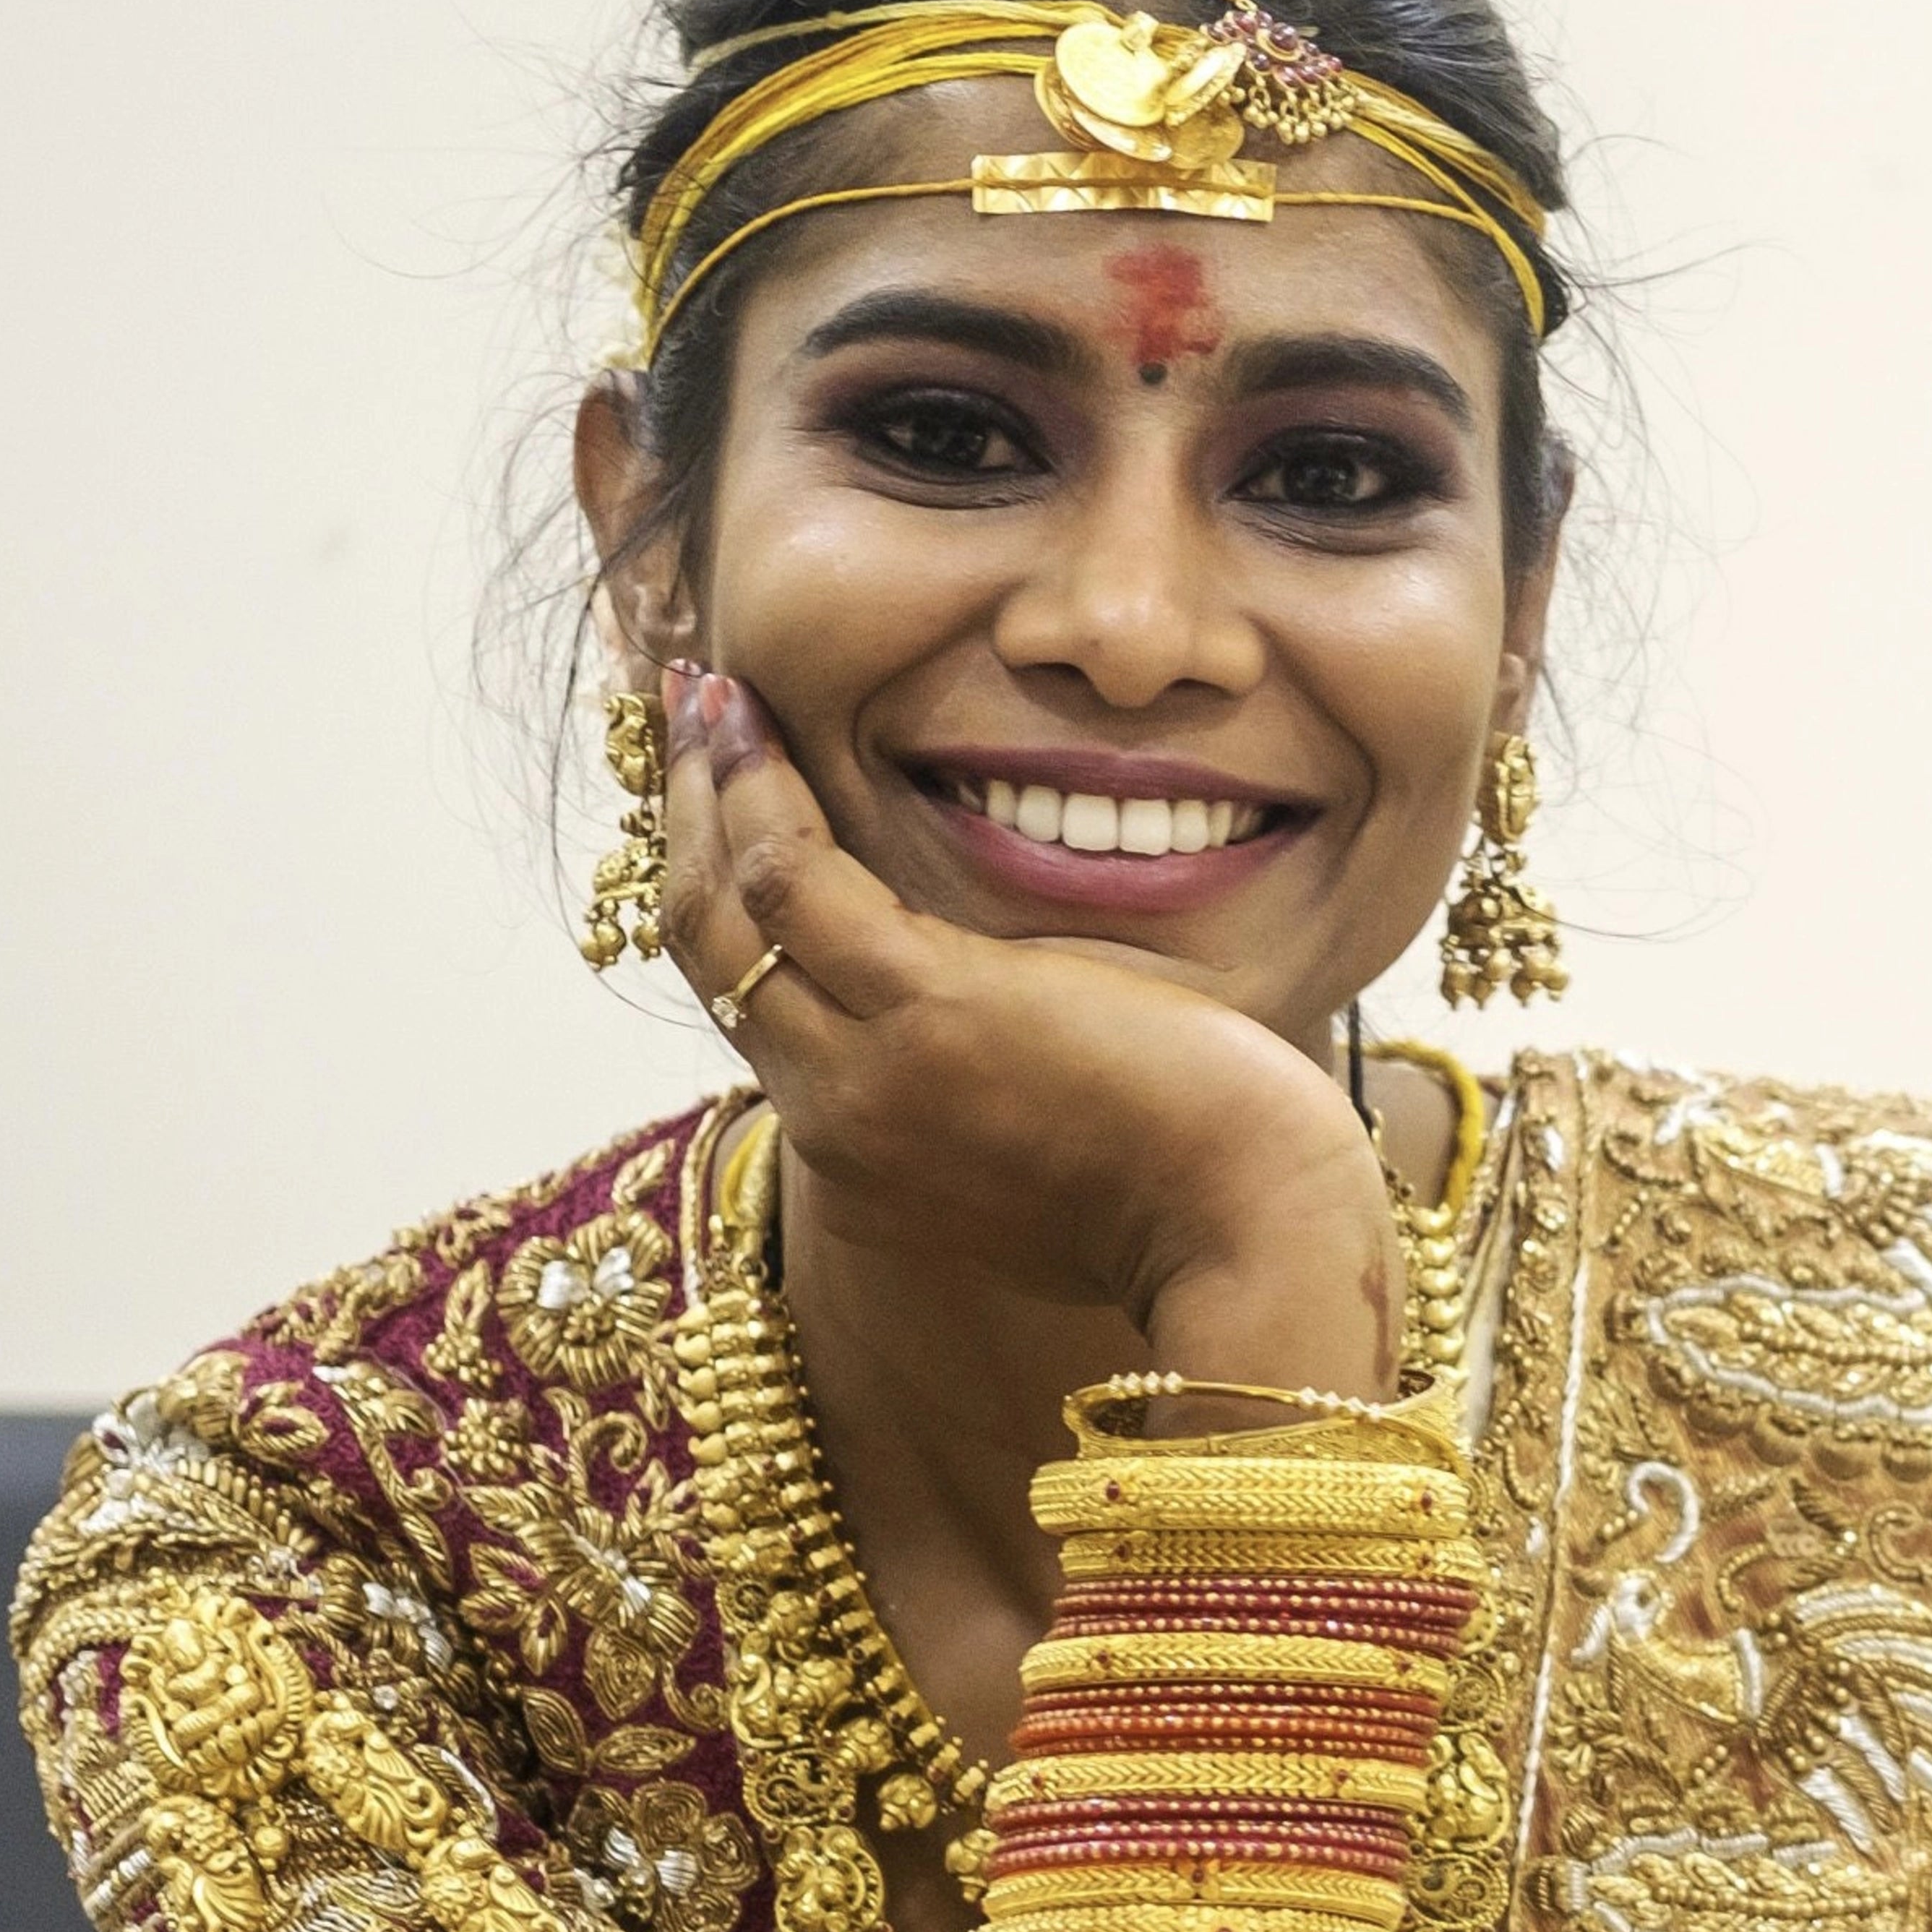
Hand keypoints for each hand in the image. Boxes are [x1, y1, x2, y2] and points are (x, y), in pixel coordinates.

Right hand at [659, 666, 1399, 1396]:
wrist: (1243, 1236)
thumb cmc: (1192, 1191)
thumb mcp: (1054, 1161)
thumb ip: (993, 1098)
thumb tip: (1006, 1030)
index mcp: (867, 1164)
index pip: (758, 1015)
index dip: (725, 902)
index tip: (721, 810)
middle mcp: (837, 1128)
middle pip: (715, 966)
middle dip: (687, 831)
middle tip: (689, 723)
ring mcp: (866, 1076)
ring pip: (725, 921)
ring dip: (703, 793)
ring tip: (704, 696)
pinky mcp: (924, 1008)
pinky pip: (795, 879)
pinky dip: (755, 790)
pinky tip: (751, 714)